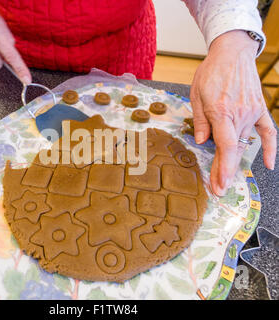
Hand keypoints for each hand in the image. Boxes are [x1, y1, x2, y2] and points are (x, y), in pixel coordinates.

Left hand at [190, 30, 276, 195]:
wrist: (232, 53)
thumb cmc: (211, 73)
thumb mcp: (196, 95)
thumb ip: (200, 120)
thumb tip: (203, 142)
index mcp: (222, 112)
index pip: (225, 147)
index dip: (222, 168)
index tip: (219, 184)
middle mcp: (240, 115)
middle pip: (232, 150)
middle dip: (223, 172)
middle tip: (218, 189)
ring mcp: (252, 113)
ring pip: (244, 144)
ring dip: (235, 163)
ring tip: (227, 179)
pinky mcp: (260, 109)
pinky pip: (268, 132)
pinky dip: (270, 148)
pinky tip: (269, 164)